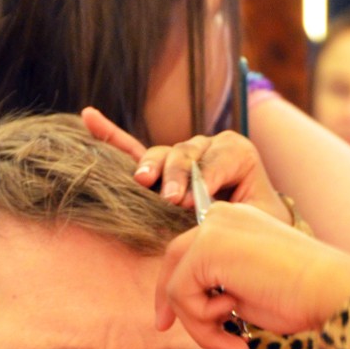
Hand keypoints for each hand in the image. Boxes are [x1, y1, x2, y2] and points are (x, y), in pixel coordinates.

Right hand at [81, 107, 287, 221]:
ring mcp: (180, 156)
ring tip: (143, 180)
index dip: (207, 177)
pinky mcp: (158, 167)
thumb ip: (240, 211)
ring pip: (162, 154)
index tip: (195, 202)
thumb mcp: (260, 218)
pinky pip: (131, 149)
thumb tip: (210, 213)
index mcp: (236, 152)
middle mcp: (207, 147)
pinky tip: (89, 116)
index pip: (220, 157)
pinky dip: (110, 135)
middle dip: (179, 175)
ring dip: (151, 166)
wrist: (252, 232)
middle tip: (173, 200)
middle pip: (187, 153)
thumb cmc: (258, 226)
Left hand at [156, 202, 349, 348]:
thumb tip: (183, 308)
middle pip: (175, 264)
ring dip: (199, 326)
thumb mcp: (249, 289)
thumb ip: (218, 289)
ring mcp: (212, 229)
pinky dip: (201, 322)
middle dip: (173, 304)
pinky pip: (181, 295)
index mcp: (235, 222)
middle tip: (164, 330)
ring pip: (177, 286)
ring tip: (233, 347)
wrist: (329, 289)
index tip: (168, 320)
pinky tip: (234, 321)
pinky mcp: (206, 248)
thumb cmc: (301, 297)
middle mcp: (221, 217)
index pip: (189, 254)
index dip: (177, 287)